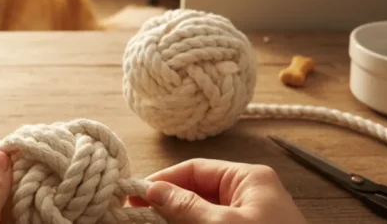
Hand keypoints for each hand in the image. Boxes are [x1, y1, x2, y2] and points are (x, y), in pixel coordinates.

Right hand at [129, 158, 306, 223]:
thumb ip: (186, 207)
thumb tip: (154, 190)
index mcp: (250, 180)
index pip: (196, 169)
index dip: (164, 180)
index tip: (135, 195)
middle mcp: (251, 196)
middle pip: (198, 192)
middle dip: (168, 203)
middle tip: (137, 214)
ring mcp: (250, 220)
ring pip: (203, 214)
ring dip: (177, 220)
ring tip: (150, 222)